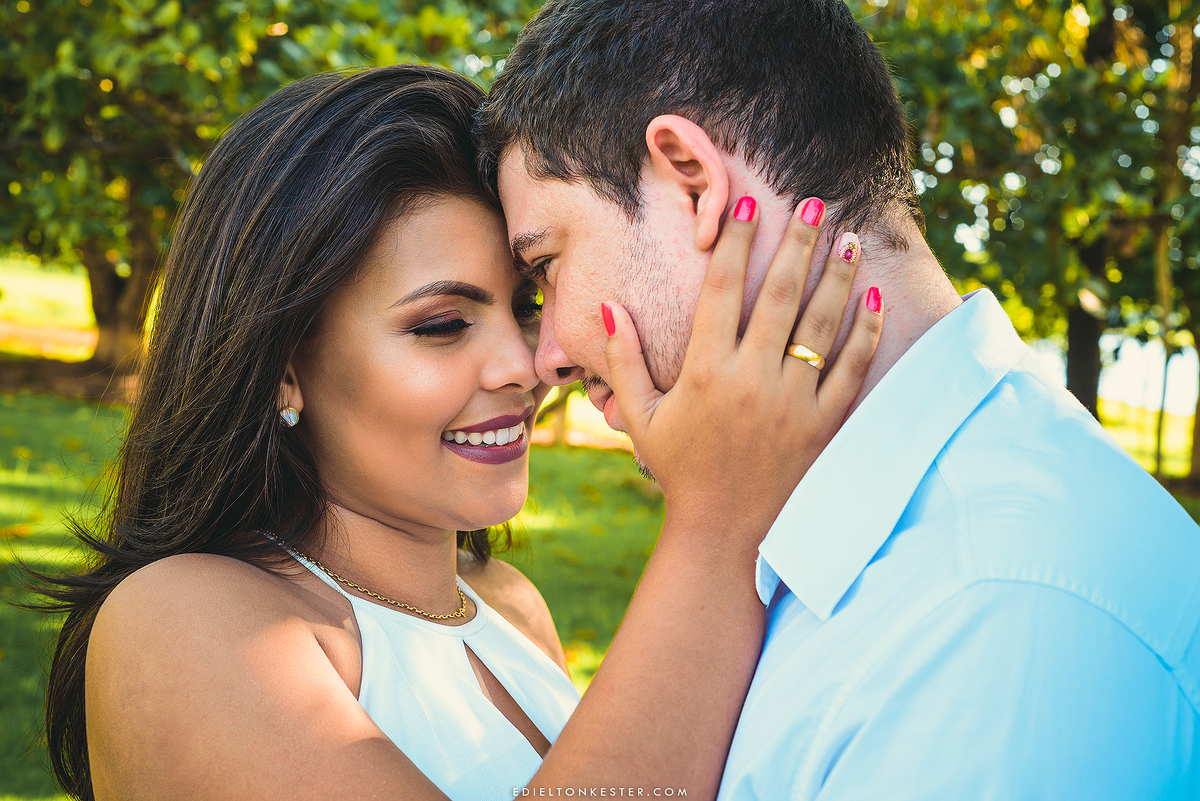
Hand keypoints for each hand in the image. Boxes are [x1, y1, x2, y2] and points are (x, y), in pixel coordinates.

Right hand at [602, 197, 881, 541]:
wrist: (726, 534)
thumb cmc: (680, 471)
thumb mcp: (641, 417)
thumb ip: (624, 361)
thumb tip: (610, 307)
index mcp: (706, 371)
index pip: (724, 289)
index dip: (736, 242)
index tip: (747, 205)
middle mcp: (753, 380)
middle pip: (782, 294)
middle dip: (800, 242)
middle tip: (817, 203)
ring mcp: (794, 402)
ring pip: (823, 324)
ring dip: (838, 275)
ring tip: (849, 237)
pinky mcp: (825, 425)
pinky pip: (853, 368)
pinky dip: (866, 331)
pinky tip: (873, 296)